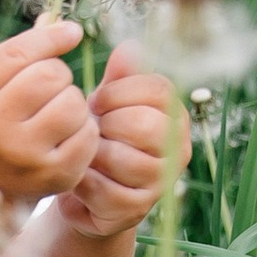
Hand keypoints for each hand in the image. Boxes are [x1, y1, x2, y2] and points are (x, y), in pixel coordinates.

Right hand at [0, 17, 95, 204]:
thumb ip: (23, 52)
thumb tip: (68, 27)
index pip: (20, 53)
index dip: (51, 38)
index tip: (71, 33)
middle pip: (50, 75)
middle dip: (59, 75)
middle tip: (51, 89)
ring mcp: (22, 155)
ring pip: (73, 103)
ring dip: (74, 101)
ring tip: (59, 111)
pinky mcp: (52, 175)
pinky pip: (88, 134)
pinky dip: (85, 128)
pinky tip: (69, 134)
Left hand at [54, 47, 178, 239]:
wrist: (87, 193)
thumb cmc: (101, 138)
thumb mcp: (109, 104)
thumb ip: (119, 78)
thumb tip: (130, 47)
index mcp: (175, 115)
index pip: (159, 90)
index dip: (119, 92)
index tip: (98, 101)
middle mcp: (178, 149)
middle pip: (147, 124)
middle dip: (109, 123)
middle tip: (92, 128)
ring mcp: (160, 183)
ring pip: (126, 159)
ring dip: (95, 152)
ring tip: (85, 151)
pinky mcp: (136, 210)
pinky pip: (105, 189)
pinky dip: (84, 179)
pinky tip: (78, 174)